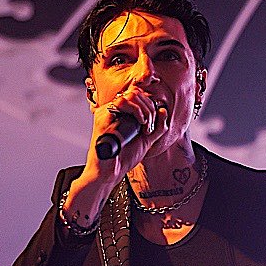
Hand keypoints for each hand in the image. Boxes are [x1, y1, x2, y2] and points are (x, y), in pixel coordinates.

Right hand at [61, 86, 167, 228]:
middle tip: (150, 126)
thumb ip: (157, 128)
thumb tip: (163, 110)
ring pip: (130, 95)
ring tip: (146, 125)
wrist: (111, 172)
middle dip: (150, 108)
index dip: (151, 104)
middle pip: (136, 92)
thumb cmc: (124, 158)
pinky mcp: (102, 117)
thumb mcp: (147, 141)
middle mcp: (113, 110)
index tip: (155, 122)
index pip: (139, 95)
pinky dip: (136, 110)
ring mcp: (107, 112)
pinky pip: (120, 103)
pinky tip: (140, 123)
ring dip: (145, 109)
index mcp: (122, 113)